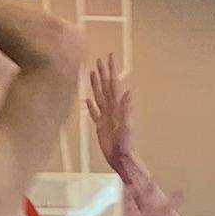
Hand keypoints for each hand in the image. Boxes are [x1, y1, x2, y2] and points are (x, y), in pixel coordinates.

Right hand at [86, 57, 167, 201]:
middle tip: (99, 59)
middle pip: (105, 86)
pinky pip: (94, 113)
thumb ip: (127, 108)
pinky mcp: (100, 126)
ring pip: (98, 96)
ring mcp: (105, 117)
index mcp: (117, 106)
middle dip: (102, 73)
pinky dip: (90, 105)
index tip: (109, 57)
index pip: (113, 84)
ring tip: (92, 73)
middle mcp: (111, 109)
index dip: (111, 70)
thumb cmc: (126, 144)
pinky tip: (87, 99)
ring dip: (95, 85)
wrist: (121, 158)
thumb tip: (128, 91)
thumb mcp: (127, 125)